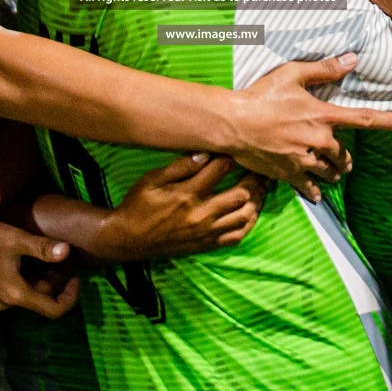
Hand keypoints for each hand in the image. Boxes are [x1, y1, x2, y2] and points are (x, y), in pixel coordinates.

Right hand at [0, 173, 80, 318]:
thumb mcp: (17, 239)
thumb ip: (43, 248)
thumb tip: (68, 251)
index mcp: (14, 294)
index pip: (52, 310)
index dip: (70, 297)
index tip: (76, 278)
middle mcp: (2, 304)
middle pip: (39, 299)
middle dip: (52, 281)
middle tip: (58, 259)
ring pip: (25, 296)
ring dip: (36, 281)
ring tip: (38, 258)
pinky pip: (10, 294)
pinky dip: (21, 282)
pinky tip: (20, 262)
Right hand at [94, 153, 267, 260]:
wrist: (128, 238)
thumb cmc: (138, 204)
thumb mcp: (151, 179)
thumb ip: (180, 166)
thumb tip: (206, 153)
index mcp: (188, 194)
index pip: (221, 169)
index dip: (232, 155)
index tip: (239, 147)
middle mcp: (202, 214)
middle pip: (242, 194)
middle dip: (254, 178)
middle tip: (261, 166)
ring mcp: (207, 232)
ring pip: (245, 216)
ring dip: (257, 200)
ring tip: (262, 186)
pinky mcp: (208, 244)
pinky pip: (238, 236)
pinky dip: (249, 223)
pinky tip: (252, 211)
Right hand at [227, 54, 391, 202]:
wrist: (233, 123)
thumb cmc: (261, 95)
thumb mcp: (292, 75)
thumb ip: (324, 69)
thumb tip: (352, 59)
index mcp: (323, 116)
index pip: (365, 119)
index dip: (390, 122)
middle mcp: (318, 140)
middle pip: (344, 155)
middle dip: (345, 159)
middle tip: (344, 161)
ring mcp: (304, 160)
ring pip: (330, 172)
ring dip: (333, 173)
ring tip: (333, 173)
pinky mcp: (289, 173)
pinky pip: (309, 187)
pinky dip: (314, 190)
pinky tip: (315, 193)